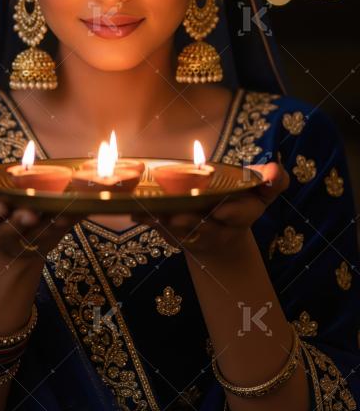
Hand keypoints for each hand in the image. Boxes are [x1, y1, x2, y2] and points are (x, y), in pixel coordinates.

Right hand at [0, 160, 84, 260]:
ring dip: (49, 222)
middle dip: (20, 222)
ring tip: (59, 210)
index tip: (0, 206)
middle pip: (9, 230)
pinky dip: (72, 218)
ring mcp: (25, 240)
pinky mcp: (49, 239)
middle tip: (30, 213)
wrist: (6, 240)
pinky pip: (62, 228)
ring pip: (37, 233)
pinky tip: (82, 207)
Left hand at [129, 162, 289, 258]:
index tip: (222, 209)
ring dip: (164, 221)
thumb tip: (275, 172)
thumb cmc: (242, 203)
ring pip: (179, 231)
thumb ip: (272, 181)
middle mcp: (218, 230)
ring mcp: (194, 236)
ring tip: (149, 208)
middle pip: (204, 226)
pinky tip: (135, 211)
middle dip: (190, 220)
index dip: (231, 212)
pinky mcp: (174, 238)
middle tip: (176, 212)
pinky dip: (148, 221)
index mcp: (241, 215)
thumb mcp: (260, 192)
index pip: (239, 215)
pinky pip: (160, 231)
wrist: (222, 237)